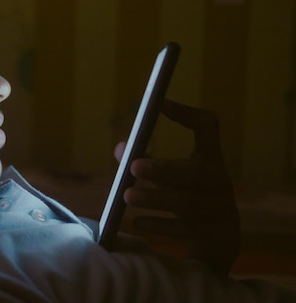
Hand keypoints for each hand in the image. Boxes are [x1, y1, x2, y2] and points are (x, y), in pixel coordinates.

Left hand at [115, 99, 240, 274]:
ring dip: (153, 199)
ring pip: (185, 203)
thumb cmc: (190, 195)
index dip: (186, 114)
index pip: (208, 127)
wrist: (221, 238)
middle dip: (163, 169)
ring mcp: (218, 209)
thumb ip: (150, 163)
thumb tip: (120, 148)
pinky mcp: (212, 234)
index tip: (161, 103)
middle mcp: (218, 181)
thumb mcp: (174, 177)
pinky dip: (157, 225)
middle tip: (134, 167)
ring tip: (127, 196)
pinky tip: (136, 222)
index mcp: (211, 158)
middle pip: (195, 172)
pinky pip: (182, 229)